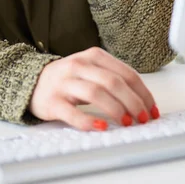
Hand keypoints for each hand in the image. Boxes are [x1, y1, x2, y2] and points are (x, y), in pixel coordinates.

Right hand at [28, 47, 159, 130]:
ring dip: (116, 110)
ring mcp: (65, 83)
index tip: (152, 109)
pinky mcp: (53, 102)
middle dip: (133, 102)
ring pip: (95, 93)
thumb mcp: (92, 70)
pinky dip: (89, 121)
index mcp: (94, 56)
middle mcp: (80, 66)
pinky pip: (72, 112)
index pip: (126, 73)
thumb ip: (114, 78)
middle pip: (113, 82)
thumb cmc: (69, 79)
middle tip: (142, 118)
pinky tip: (102, 127)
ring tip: (126, 123)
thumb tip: (143, 100)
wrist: (33, 82)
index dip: (143, 93)